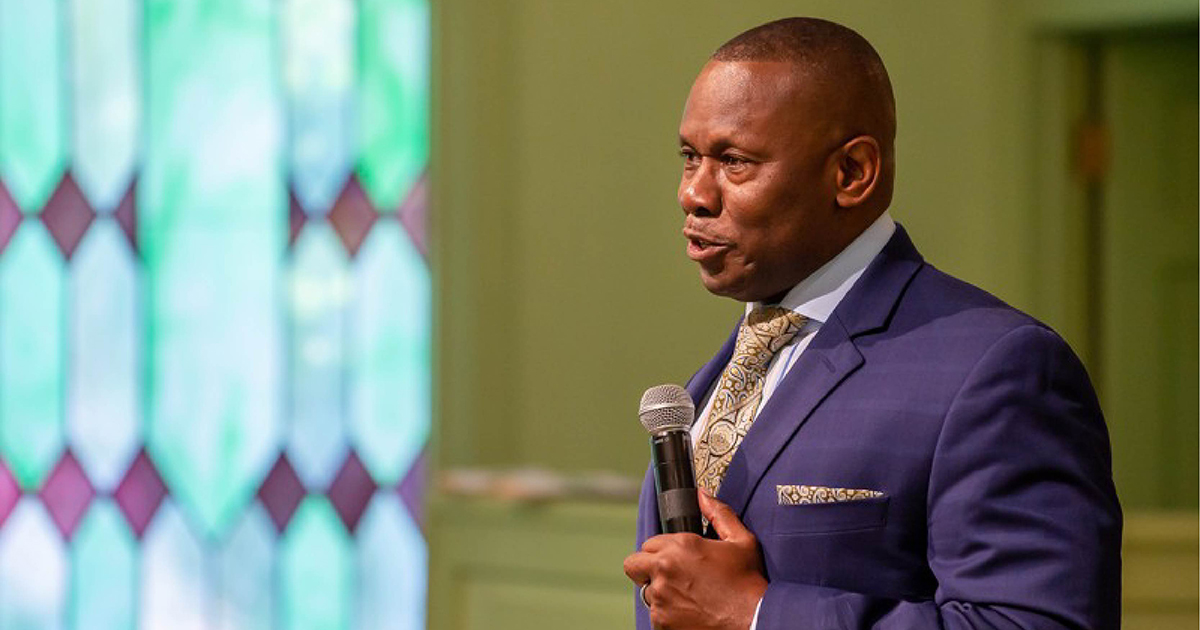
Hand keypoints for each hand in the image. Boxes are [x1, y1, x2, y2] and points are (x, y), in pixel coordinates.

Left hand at [623, 491, 767, 629]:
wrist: (754, 620)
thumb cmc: (748, 583)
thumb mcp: (741, 541)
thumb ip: (719, 514)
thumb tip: (702, 496)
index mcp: (681, 546)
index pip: (649, 543)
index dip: (662, 551)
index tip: (675, 559)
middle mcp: (665, 570)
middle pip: (633, 564)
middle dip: (646, 568)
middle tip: (667, 575)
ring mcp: (661, 597)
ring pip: (645, 591)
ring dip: (659, 592)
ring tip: (685, 595)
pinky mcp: (662, 621)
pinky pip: (654, 614)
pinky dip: (666, 613)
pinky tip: (687, 610)